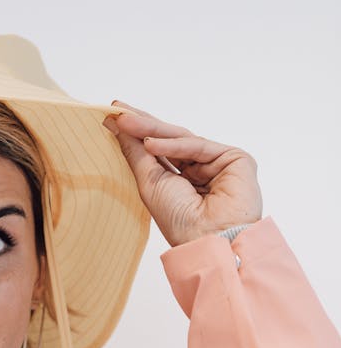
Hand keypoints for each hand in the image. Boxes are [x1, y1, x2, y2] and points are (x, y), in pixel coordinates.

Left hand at [103, 102, 261, 247]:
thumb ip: (135, 152)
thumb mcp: (149, 183)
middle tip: (118, 108)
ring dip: (151, 129)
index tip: (114, 116)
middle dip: (142, 124)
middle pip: (169, 140)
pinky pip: (197, 146)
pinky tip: (149, 143)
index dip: (137, 134)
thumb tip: (117, 125)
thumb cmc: (180, 221)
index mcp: (181, 182)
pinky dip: (173, 144)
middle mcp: (200, 171)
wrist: (208, 239)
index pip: (158, 151)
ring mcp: (218, 163)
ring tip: (125, 121)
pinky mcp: (234, 158)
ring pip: (182, 139)